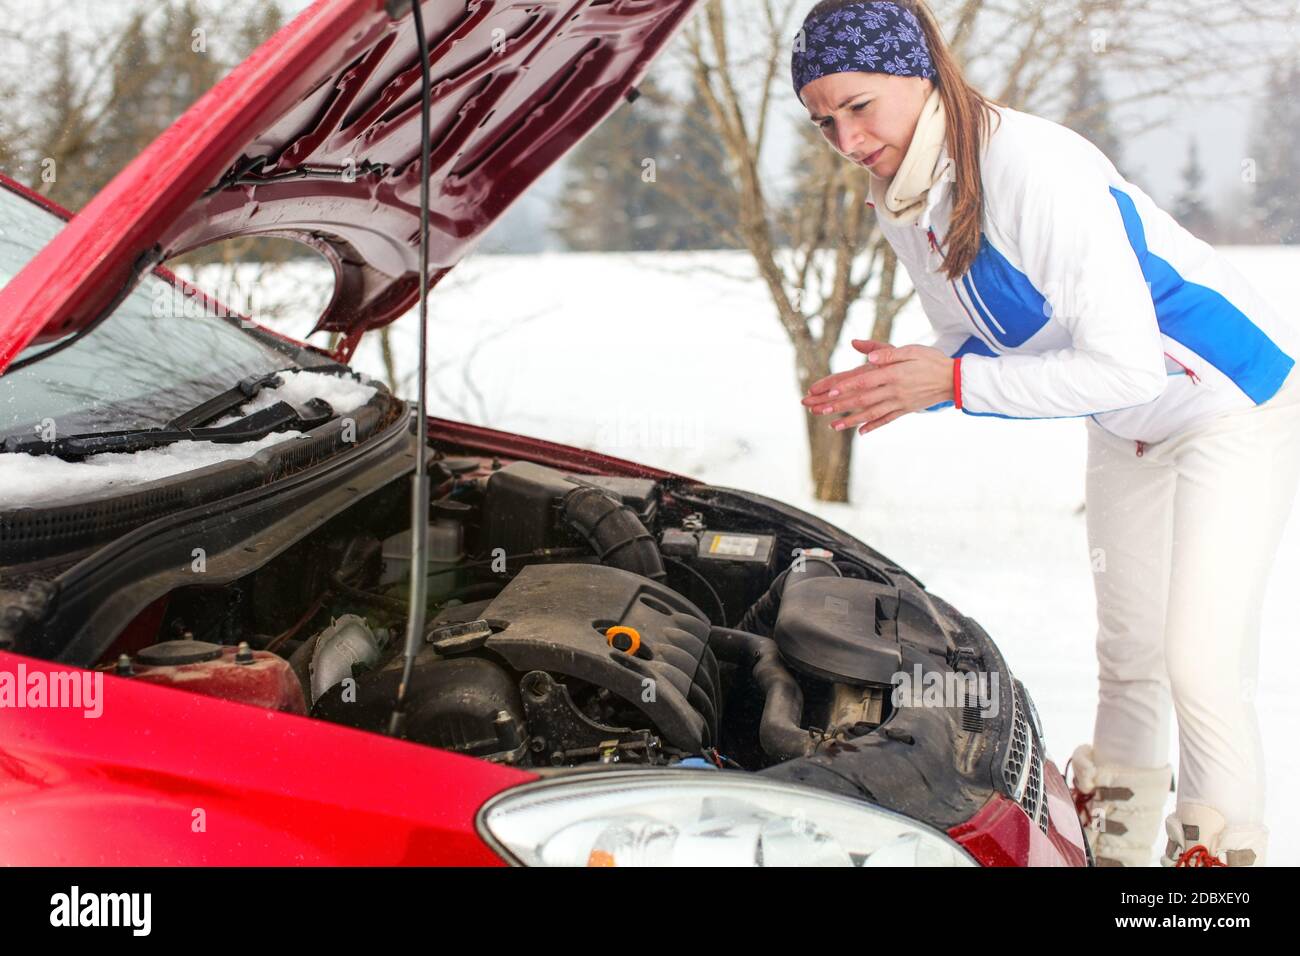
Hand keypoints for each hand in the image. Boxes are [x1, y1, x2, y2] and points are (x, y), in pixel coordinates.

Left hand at [801, 339, 954, 434]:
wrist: (956, 379)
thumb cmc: (932, 359)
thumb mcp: (912, 350)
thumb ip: (889, 353)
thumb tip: (870, 358)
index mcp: (893, 374)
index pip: (864, 381)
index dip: (845, 387)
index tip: (827, 393)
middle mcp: (894, 391)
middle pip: (862, 399)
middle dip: (839, 405)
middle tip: (819, 409)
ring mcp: (899, 403)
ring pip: (871, 413)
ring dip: (850, 420)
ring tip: (832, 425)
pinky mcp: (905, 410)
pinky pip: (887, 420)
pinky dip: (873, 426)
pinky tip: (861, 433)